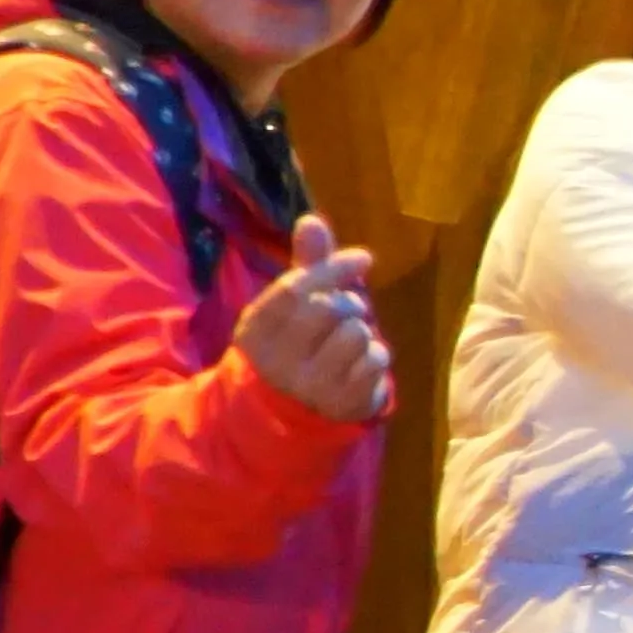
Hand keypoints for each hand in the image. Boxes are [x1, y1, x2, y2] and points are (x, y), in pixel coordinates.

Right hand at [234, 212, 391, 423]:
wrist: (290, 413)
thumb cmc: (296, 345)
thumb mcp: (293, 306)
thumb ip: (306, 265)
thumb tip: (311, 219)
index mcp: (255, 329)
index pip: (295, 288)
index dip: (333, 268)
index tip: (363, 258)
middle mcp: (276, 359)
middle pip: (329, 309)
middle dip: (349, 303)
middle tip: (348, 311)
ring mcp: (309, 386)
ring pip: (356, 333)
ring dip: (363, 331)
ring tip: (350, 342)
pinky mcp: (341, 403)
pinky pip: (375, 361)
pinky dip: (377, 356)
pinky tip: (361, 365)